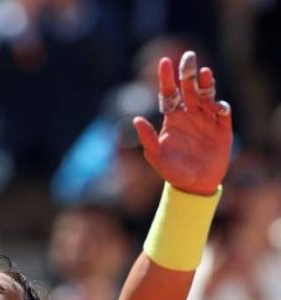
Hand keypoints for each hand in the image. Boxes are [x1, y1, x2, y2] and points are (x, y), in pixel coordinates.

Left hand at [133, 51, 232, 195]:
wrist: (194, 185)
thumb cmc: (172, 171)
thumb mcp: (156, 156)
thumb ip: (147, 138)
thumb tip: (135, 119)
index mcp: (172, 118)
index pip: (168, 93)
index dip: (166, 78)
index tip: (163, 61)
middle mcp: (189, 115)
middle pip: (188, 89)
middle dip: (188, 73)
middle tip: (188, 56)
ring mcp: (207, 120)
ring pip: (207, 96)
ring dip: (206, 84)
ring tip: (205, 73)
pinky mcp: (222, 129)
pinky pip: (223, 114)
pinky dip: (221, 107)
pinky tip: (218, 106)